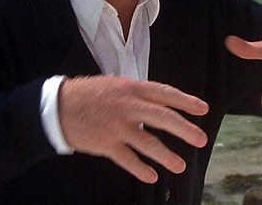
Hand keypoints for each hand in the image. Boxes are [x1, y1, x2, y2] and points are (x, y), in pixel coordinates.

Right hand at [57, 76, 208, 183]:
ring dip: (166, 155)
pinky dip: (140, 169)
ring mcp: (118, 126)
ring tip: (180, 165)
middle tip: (201, 139)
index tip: (203, 109)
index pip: (165, 93)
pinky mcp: (106, 144)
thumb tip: (159, 103)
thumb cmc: (88, 94)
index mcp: (132, 88)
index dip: (186, 101)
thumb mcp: (115, 85)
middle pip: (163, 117)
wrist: (58, 107)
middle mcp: (128, 106)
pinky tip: (151, 176)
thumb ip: (137, 94)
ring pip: (148, 142)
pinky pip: (128, 159)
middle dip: (184, 129)